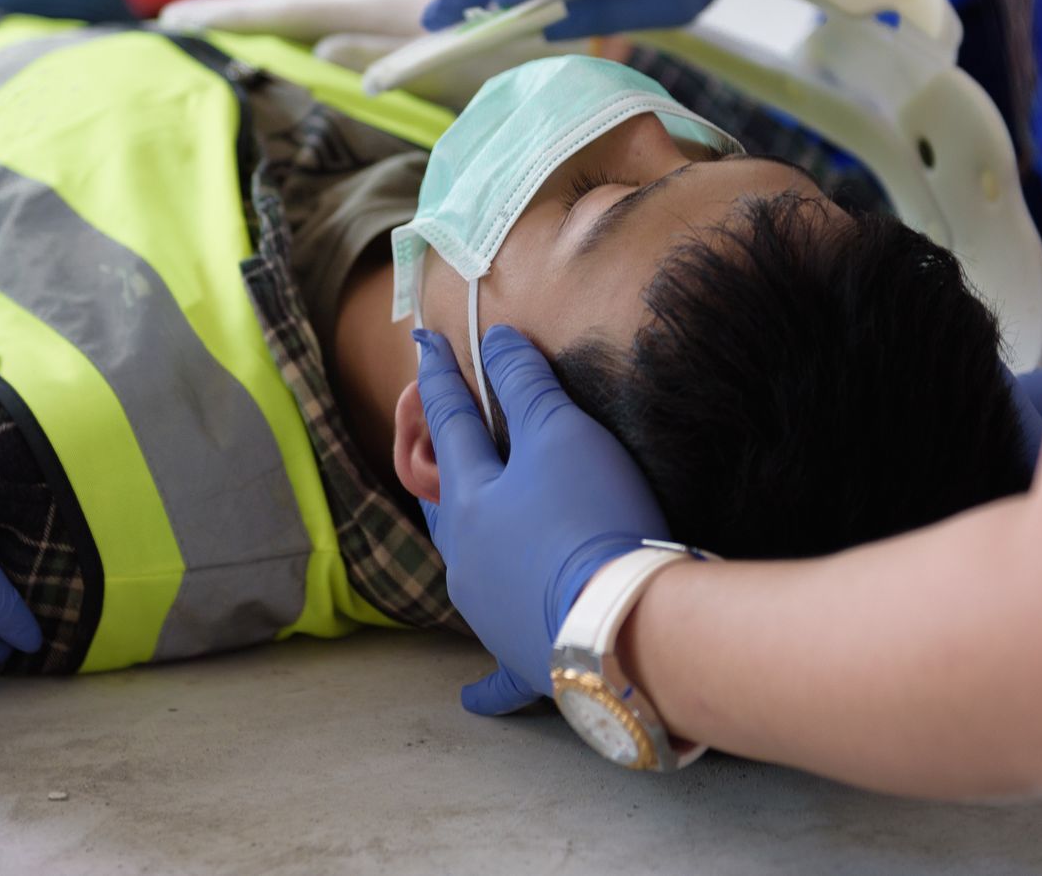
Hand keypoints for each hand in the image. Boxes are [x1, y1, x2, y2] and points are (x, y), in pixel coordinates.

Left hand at [414, 324, 668, 714]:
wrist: (618, 626)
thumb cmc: (590, 518)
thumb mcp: (562, 434)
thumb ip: (526, 385)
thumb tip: (496, 340)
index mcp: (468, 496)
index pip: (449, 419)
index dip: (439, 376)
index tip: (423, 342)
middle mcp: (463, 555)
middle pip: (445, 497)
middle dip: (440, 460)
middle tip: (436, 433)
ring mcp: (485, 610)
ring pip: (464, 566)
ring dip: (463, 543)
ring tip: (461, 527)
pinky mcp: (518, 657)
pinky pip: (495, 669)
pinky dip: (482, 682)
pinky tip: (469, 700)